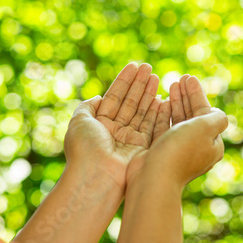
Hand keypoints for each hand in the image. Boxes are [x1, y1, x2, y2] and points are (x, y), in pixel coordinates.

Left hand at [63, 62, 167, 191]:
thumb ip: (87, 106)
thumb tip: (99, 97)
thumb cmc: (85, 148)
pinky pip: (152, 126)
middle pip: (130, 102)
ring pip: (142, 112)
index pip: (115, 97)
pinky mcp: (143, 148)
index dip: (124, 81)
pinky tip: (163, 97)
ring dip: (149, 94)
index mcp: (100, 124)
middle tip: (149, 68)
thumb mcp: (79, 121)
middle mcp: (115, 131)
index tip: (134, 66)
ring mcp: (129, 140)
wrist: (96, 177)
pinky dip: (158, 112)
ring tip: (156, 77)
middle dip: (139, 84)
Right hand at [130, 75, 227, 187]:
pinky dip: (163, 114)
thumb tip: (220, 115)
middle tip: (180, 78)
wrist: (154, 177)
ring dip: (175, 102)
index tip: (189, 78)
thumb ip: (217, 118)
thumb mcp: (206, 128)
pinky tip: (160, 101)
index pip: (206, 113)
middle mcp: (196, 148)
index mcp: (211, 145)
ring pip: (178, 121)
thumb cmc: (181, 150)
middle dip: (186, 96)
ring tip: (171, 85)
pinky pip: (163, 128)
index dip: (197, 94)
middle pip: (193, 116)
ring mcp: (177, 151)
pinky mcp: (160, 152)